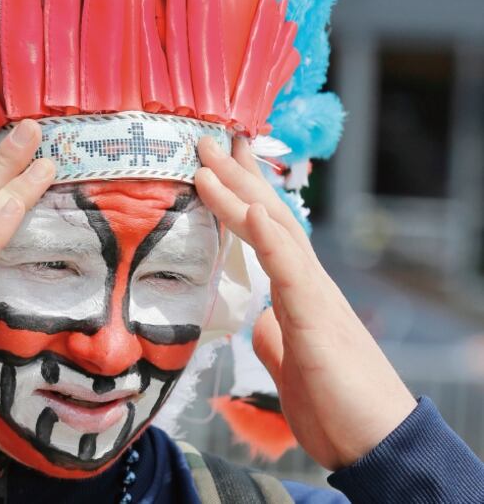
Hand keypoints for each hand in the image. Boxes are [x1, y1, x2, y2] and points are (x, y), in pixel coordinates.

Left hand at [195, 137, 416, 469]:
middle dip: (235, 176)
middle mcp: (308, 284)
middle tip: (206, 138)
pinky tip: (251, 207)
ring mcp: (315, 298)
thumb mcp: (289, 366)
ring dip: (240, 192)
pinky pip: (292, 271)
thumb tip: (257, 321)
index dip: (240, 194)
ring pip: (276, 231)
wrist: (378, 446)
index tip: (215, 162)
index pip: (265, 231)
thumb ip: (274, 339)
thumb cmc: (337, 407)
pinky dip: (270, 236)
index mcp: (298, 294)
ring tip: (210, 160)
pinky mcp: (318, 321)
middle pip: (268, 216)